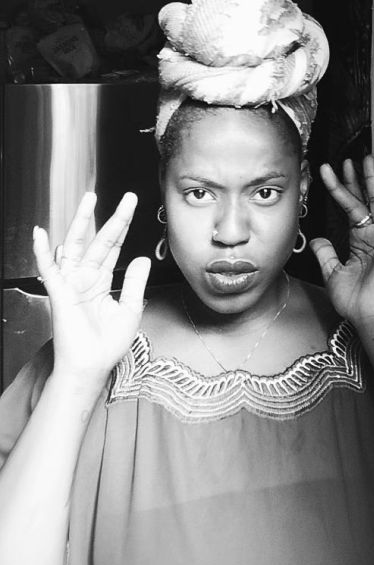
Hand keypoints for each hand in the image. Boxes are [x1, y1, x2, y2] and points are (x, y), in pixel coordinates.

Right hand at [32, 192, 150, 388]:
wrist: (92, 366)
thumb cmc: (107, 344)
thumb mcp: (130, 308)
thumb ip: (134, 281)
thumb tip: (141, 257)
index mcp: (101, 280)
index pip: (114, 246)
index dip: (124, 226)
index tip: (134, 206)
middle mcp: (86, 277)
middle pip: (100, 240)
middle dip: (114, 217)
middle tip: (129, 197)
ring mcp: (71, 282)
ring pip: (76, 244)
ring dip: (81, 221)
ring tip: (90, 199)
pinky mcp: (59, 291)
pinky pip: (48, 268)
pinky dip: (43, 251)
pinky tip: (41, 234)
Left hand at [310, 156, 373, 328]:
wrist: (370, 316)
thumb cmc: (355, 300)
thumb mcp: (332, 273)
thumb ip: (326, 253)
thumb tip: (318, 237)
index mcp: (358, 239)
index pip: (347, 207)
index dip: (337, 188)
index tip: (326, 171)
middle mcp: (372, 234)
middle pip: (362, 198)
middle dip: (354, 178)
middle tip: (348, 159)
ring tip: (369, 160)